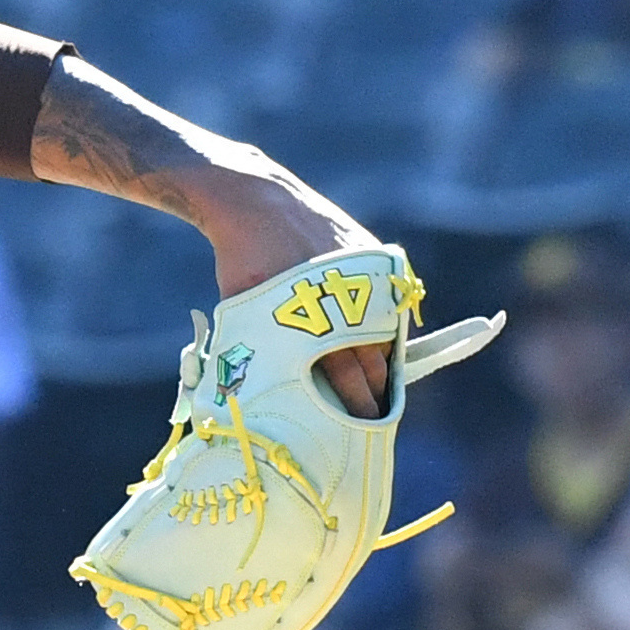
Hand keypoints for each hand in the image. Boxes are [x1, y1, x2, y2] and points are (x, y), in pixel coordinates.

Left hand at [199, 186, 393, 413]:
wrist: (258, 205)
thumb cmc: (243, 267)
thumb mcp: (245, 317)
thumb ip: (264, 354)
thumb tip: (268, 398)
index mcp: (316, 320)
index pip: (349, 376)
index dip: (357, 405)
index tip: (360, 425)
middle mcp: (349, 299)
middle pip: (372, 360)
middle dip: (373, 392)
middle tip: (371, 418)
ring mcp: (367, 275)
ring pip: (384, 332)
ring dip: (382, 361)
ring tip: (376, 387)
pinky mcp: (375, 256)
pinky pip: (386, 302)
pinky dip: (383, 325)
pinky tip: (377, 346)